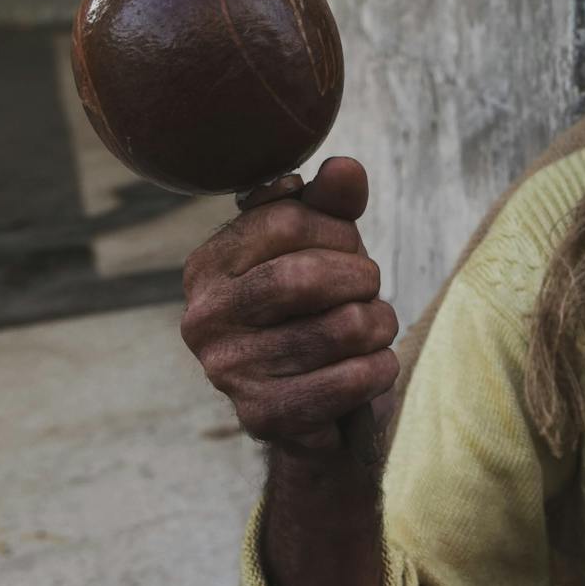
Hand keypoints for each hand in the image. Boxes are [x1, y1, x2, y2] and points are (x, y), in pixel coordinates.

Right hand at [180, 157, 398, 452]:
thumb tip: (345, 169)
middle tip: (367, 293)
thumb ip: (333, 203)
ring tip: (370, 332)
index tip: (348, 251)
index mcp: (209, 265)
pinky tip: (370, 368)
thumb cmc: (319, 310)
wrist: (316, 408)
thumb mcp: (325, 246)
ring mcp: (228, 371)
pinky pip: (354, 379)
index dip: (339, 232)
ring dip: (379, 327)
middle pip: (308, 277)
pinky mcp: (264, 416)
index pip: (287, 220)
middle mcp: (203, 317)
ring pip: (344, 328)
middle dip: (362, 280)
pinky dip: (380, 369)